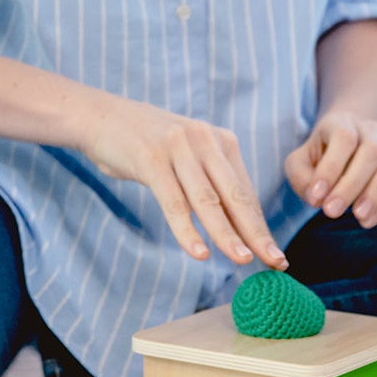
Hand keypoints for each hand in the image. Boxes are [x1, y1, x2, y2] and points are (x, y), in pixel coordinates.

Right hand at [86, 96, 286, 269]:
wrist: (101, 116)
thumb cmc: (146, 144)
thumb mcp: (186, 155)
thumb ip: (209, 182)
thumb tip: (235, 226)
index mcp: (221, 141)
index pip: (245, 191)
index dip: (260, 225)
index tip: (276, 254)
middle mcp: (205, 140)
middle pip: (236, 195)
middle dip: (257, 232)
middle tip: (275, 261)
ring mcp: (179, 147)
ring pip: (208, 200)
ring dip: (227, 234)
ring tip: (243, 259)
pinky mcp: (151, 159)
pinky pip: (174, 201)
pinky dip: (187, 230)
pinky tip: (199, 253)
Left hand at [284, 109, 376, 227]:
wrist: (343, 149)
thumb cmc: (318, 158)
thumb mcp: (299, 163)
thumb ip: (301, 177)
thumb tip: (317, 198)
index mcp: (342, 122)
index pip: (343, 137)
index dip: (331, 168)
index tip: (316, 198)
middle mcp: (369, 129)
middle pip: (372, 150)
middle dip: (352, 185)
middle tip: (332, 212)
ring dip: (376, 194)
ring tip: (358, 218)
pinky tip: (369, 220)